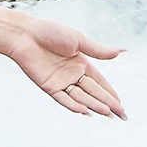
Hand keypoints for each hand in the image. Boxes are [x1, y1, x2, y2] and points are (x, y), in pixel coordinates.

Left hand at [8, 16, 125, 117]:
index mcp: (81, 63)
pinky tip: (86, 111)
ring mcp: (61, 82)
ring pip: (81, 97)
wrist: (25, 35)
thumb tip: (121, 52)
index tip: (121, 104)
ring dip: (94, 105)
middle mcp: (72, 74)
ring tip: (108, 114)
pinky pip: (63, 99)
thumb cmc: (50, 32)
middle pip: (94, 92)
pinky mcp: (49, 87)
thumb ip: (98, 50)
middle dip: (108, 103)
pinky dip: (74, 105)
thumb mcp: (78, 40)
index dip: (110, 93)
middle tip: (122, 115)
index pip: (100, 82)